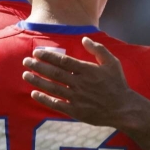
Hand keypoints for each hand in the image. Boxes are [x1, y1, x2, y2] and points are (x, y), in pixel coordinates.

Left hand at [22, 37, 137, 128]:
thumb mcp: (112, 63)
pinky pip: (56, 104)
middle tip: (26, 62)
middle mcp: (79, 83)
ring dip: (37, 81)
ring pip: (52, 87)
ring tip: (26, 75)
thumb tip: (84, 39)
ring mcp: (76, 98)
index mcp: (87, 70)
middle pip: (54, 73)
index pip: (63, 61)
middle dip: (38, 66)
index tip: (37, 53)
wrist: (123, 108)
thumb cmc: (118, 84)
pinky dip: (44, 99)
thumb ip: (98, 50)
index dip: (48, 56)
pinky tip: (34, 94)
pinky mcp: (75, 111)